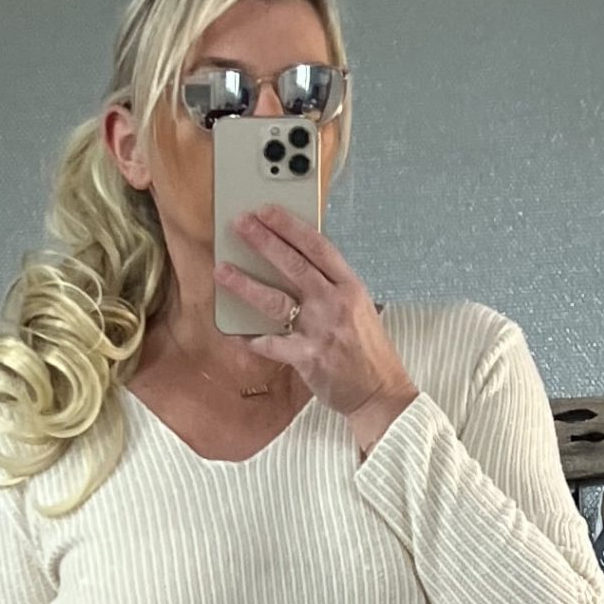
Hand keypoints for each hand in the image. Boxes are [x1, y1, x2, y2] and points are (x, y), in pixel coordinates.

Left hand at [216, 210, 417, 444]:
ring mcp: (320, 330)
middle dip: (264, 241)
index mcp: (350, 286)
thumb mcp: (359, 308)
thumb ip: (332, 287)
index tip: (267, 210)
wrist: (380, 392)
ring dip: (246, 284)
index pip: (317, 246)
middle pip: (294, 264)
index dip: (290, 226)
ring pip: (276, 300)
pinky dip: (249, 338)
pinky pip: (270, 344)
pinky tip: (231, 330)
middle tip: (240, 224)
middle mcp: (335, 303)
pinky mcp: (308, 357)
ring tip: (222, 271)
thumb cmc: (368, 351)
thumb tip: (298, 265)